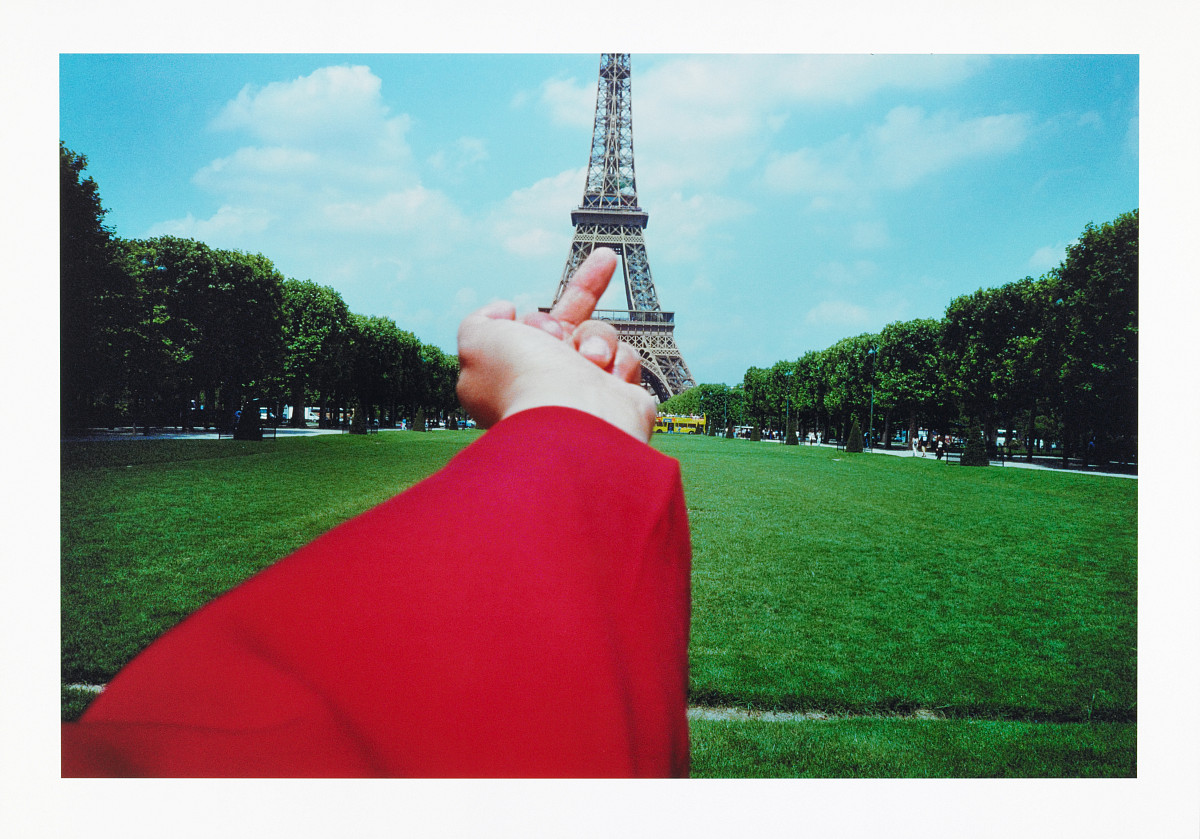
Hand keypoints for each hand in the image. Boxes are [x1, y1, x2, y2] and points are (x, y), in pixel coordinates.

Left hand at [456, 248, 656, 441]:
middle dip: (588, 286)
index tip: (515, 314)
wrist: (575, 420)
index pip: (526, 331)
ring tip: (591, 359)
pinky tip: (609, 376)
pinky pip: (626, 357)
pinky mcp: (619, 397)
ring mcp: (585, 390)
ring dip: (598, 337)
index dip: (529, 321)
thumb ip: (480, 320)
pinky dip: (620, 360)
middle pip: (570, 321)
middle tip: (606, 257)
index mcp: (512, 373)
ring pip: (600, 335)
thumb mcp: (477, 339)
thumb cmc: (524, 378)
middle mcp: (549, 382)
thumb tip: (505, 310)